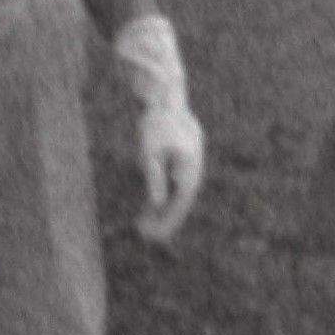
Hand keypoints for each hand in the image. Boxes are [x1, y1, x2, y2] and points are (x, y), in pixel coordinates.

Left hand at [134, 100, 206, 241]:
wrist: (166, 99)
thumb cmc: (157, 123)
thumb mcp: (150, 151)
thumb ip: (154, 177)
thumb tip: (158, 203)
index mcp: (188, 170)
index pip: (179, 204)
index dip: (165, 221)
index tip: (150, 234)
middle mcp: (192, 171)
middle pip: (179, 203)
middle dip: (163, 220)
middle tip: (144, 236)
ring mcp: (187, 167)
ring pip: (176, 196)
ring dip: (161, 211)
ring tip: (143, 225)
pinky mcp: (179, 163)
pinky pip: (172, 185)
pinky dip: (161, 197)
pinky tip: (148, 208)